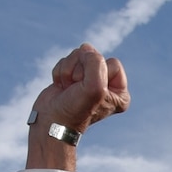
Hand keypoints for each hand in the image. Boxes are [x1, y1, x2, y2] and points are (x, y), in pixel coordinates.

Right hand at [27, 45, 128, 169]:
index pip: (113, 63)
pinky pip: (66, 60)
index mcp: (120, 92)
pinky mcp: (71, 77)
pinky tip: (61, 87)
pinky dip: (60, 72)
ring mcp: (87, 80)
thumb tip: (86, 49)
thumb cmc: (75, 109)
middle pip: (94, 55)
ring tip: (68, 89)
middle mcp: (106, 86)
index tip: (89, 91)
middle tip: (76, 89)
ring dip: (69, 71)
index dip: (97, 73)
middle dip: (80, 69)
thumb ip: (96, 63)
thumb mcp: (94, 87)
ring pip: (79, 55)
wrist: (51, 122)